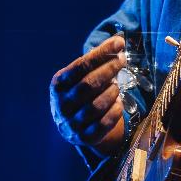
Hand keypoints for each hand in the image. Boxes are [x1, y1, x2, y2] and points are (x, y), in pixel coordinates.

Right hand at [50, 35, 126, 155]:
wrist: (72, 124)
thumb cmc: (80, 91)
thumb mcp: (79, 75)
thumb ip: (95, 60)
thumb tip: (118, 42)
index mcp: (58, 85)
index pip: (81, 65)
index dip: (101, 53)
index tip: (119, 42)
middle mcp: (61, 105)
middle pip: (89, 84)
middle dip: (109, 69)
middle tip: (123, 59)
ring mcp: (71, 124)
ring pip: (96, 106)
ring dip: (112, 92)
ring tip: (117, 85)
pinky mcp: (84, 138)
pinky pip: (103, 124)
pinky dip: (115, 111)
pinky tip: (119, 102)